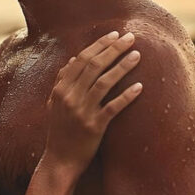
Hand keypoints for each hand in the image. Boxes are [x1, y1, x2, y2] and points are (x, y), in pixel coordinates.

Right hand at [44, 30, 141, 173]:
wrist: (60, 160)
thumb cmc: (59, 131)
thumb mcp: (54, 103)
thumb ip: (62, 81)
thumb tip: (73, 59)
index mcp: (61, 89)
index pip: (81, 59)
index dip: (99, 45)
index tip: (115, 34)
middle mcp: (70, 97)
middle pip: (94, 66)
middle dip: (113, 49)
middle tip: (131, 37)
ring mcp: (82, 112)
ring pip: (104, 83)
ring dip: (122, 66)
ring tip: (137, 55)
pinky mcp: (94, 127)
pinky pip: (113, 108)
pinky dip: (126, 96)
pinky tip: (140, 87)